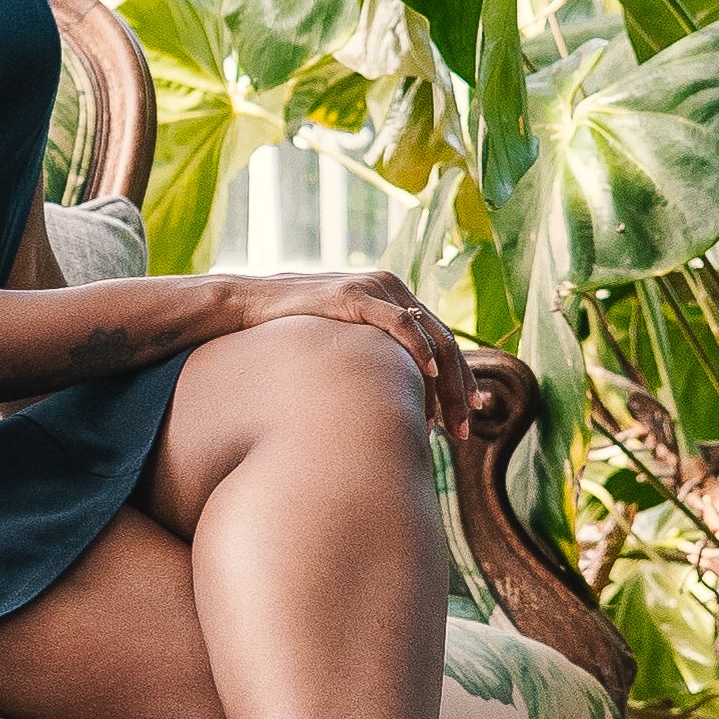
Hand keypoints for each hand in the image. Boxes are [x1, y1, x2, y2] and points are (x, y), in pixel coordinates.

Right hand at [234, 268, 471, 442]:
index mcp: (393, 300)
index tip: (470, 416)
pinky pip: (398, 323)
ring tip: (452, 417)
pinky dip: (420, 348)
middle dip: (458, 390)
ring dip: (446, 381)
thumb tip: (385, 400)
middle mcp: (391, 290)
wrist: (248, 304)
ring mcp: (375, 289)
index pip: (441, 343)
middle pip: (444, 343)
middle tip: (465, 429)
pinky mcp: (355, 294)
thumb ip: (367, 358)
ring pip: (430, 336)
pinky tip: (431, 374)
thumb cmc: (291, 330)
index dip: (460, 380)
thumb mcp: (340, 343)